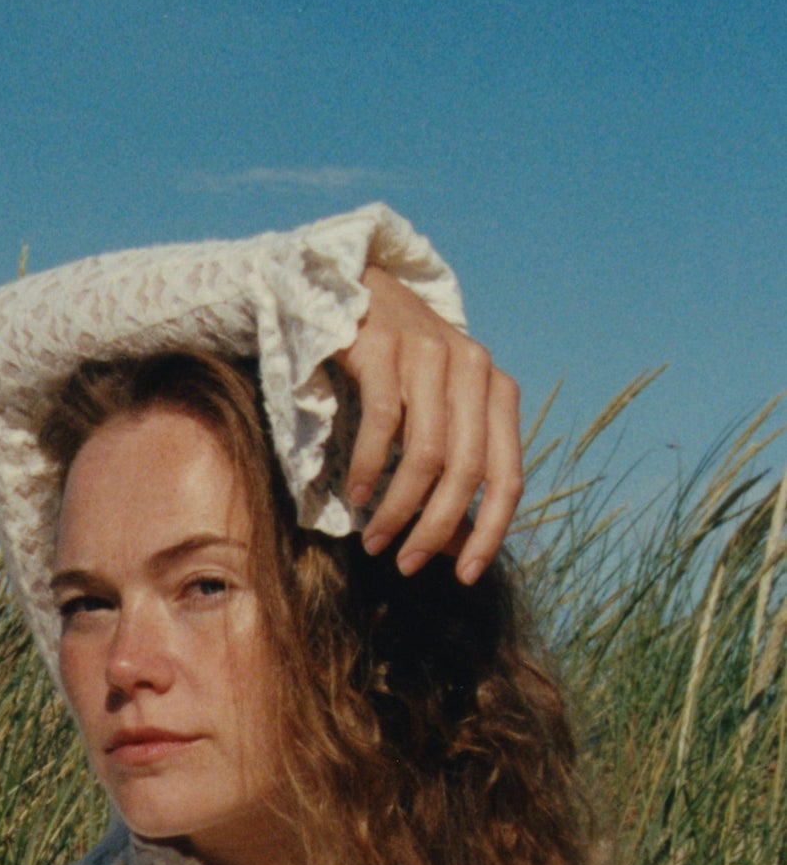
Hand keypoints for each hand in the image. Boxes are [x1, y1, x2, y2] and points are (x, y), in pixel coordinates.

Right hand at [333, 267, 523, 584]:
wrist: (356, 288)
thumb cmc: (399, 368)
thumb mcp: (435, 417)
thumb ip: (450, 476)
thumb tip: (451, 551)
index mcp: (499, 391)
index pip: (508, 476)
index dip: (490, 531)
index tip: (464, 576)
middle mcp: (475, 368)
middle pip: (466, 471)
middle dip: (436, 528)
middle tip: (405, 565)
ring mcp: (432, 353)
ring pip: (426, 452)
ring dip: (398, 508)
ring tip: (375, 540)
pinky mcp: (386, 345)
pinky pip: (383, 421)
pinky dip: (370, 466)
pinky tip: (356, 494)